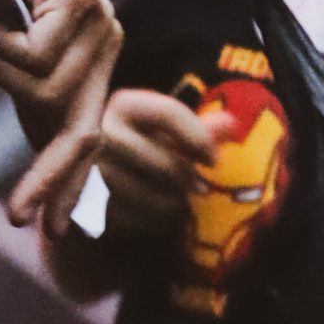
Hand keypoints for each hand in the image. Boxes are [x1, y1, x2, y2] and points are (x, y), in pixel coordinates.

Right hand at [0, 0, 121, 234]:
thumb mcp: (7, 54)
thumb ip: (27, 93)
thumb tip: (44, 156)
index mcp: (92, 66)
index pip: (87, 138)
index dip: (68, 186)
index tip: (48, 231)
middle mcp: (107, 47)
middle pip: (83, 132)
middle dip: (50, 178)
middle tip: (17, 217)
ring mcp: (101, 24)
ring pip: (45, 91)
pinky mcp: (83, 2)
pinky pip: (34, 57)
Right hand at [93, 88, 229, 235]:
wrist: (92, 172)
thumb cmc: (140, 144)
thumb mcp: (165, 129)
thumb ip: (199, 128)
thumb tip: (232, 124)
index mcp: (124, 105)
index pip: (171, 114)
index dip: (200, 139)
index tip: (214, 160)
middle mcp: (103, 134)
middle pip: (168, 165)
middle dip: (189, 179)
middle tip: (199, 186)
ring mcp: (95, 172)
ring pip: (157, 197)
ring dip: (174, 201)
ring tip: (174, 195)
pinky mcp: (93, 204)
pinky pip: (141, 219)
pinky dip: (155, 218)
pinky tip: (154, 209)